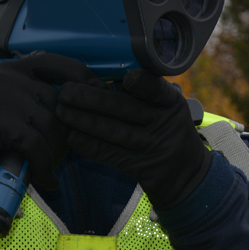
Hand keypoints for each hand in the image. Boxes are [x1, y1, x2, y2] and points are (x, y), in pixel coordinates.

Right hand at [0, 53, 94, 192]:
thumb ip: (40, 98)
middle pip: (60, 104)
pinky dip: (43, 165)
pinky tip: (45, 178)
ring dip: (53, 153)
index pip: (61, 65)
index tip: (100, 98)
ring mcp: (1, 96)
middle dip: (65, 133)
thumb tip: (87, 102)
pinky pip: (36, 145)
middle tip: (59, 154)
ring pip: (51, 126)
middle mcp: (8, 77)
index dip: (85, 81)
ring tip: (47, 168)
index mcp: (15, 69)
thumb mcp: (12, 105)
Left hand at [56, 69, 211, 209]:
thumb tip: (101, 75)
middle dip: (91, 98)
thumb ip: (144, 94)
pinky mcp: (141, 167)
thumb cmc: (168, 130)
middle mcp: (165, 124)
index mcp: (171, 103)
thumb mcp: (168, 109)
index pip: (156, 90)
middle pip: (125, 109)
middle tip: (65, 91)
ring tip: (61, 111)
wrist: (187, 173)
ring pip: (114, 131)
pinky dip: (89, 145)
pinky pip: (111, 154)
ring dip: (83, 120)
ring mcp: (153, 147)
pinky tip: (72, 136)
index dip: (141, 83)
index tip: (123, 78)